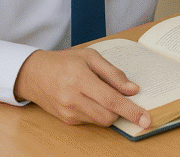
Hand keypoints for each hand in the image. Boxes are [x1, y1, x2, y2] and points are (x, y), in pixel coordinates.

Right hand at [14, 48, 149, 128]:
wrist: (34, 74)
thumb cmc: (64, 62)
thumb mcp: (90, 57)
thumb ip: (113, 73)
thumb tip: (133, 89)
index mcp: (80, 79)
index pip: (111, 100)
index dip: (131, 111)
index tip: (145, 119)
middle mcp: (73, 99)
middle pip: (108, 116)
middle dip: (123, 112)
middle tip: (129, 100)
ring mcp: (68, 112)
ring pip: (100, 121)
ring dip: (111, 111)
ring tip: (104, 93)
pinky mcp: (66, 120)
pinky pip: (91, 120)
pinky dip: (99, 112)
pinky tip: (92, 98)